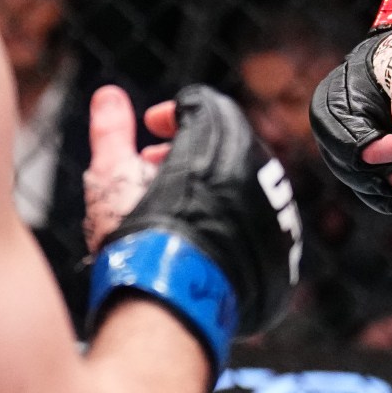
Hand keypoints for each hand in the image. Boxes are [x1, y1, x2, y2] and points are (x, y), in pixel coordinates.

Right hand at [87, 86, 302, 370]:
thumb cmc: (141, 233)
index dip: (171, 116)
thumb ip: (111, 130)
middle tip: (152, 165)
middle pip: (225, 149)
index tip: (150, 128)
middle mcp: (261, 173)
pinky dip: (228, 226)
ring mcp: (277, 215)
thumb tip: (109, 96)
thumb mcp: (113, 174)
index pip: (204, 110)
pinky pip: (256, 229)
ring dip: (208, 189)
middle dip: (186, 152)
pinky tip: (198, 239)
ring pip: (243, 190)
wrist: (172, 296)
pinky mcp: (282, 254)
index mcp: (227, 142)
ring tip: (170, 204)